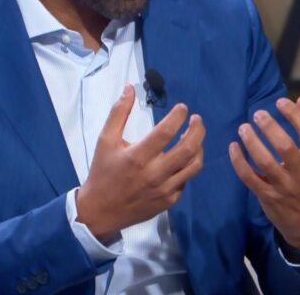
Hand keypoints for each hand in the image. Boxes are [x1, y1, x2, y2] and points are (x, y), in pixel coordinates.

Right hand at [76, 85, 204, 241]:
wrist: (100, 211)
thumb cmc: (103, 172)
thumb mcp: (105, 140)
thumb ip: (118, 113)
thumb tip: (130, 88)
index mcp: (138, 156)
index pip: (166, 131)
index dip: (178, 116)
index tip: (182, 108)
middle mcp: (155, 173)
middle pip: (188, 148)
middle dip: (198, 129)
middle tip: (197, 119)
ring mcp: (165, 189)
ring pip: (194, 165)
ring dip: (199, 147)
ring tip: (195, 136)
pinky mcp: (169, 201)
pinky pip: (186, 180)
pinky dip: (189, 166)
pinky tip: (184, 157)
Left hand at [229, 96, 299, 249]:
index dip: (293, 114)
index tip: (280, 102)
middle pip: (285, 146)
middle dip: (269, 126)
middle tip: (257, 114)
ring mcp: (284, 187)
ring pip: (265, 162)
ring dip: (252, 142)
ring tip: (243, 128)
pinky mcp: (267, 197)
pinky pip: (250, 177)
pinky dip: (239, 162)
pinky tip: (233, 147)